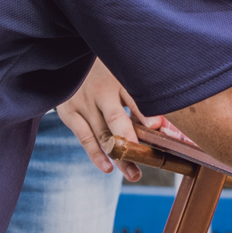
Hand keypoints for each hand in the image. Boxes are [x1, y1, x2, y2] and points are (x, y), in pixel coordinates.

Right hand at [57, 60, 160, 182]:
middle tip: (150, 161)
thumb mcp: (123, 76)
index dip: (149, 117)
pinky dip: (95, 154)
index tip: (163, 132)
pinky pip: (84, 137)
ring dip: (119, 157)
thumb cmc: (105, 70)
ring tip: (134, 174)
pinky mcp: (68, 112)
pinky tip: (108, 167)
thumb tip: (162, 125)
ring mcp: (82, 102)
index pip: (136, 99)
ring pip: (102, 135)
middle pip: (118, 121)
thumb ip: (140, 99)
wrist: (67, 57)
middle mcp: (99, 90)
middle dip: (134, 144)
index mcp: (118, 76)